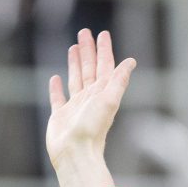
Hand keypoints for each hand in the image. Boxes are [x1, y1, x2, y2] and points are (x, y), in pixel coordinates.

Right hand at [46, 28, 136, 186]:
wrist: (76, 154)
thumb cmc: (92, 129)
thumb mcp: (109, 101)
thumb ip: (119, 81)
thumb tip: (131, 62)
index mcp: (102, 94)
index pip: (104, 67)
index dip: (104, 50)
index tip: (102, 34)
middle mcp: (89, 99)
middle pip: (89, 69)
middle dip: (88, 51)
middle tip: (85, 32)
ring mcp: (74, 107)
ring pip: (75, 79)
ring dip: (75, 63)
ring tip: (73, 48)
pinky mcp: (60, 116)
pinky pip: (58, 98)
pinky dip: (57, 87)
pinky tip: (56, 78)